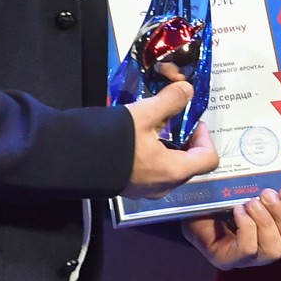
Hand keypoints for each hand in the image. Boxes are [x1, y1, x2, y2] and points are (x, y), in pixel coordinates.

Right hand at [124, 80, 219, 196]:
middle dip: (186, 138)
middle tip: (173, 117)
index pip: (209, 158)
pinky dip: (154, 153)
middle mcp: (164, 186)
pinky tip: (138, 136)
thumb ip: (170, 101)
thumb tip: (187, 90)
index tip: (190, 119)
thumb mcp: (143, 114)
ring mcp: (145, 189)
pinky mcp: (129, 186)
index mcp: (173, 171)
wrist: (70, 160)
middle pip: (190, 162)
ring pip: (170, 167)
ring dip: (169, 145)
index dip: (205, 136)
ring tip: (155, 124)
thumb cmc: (113, 140)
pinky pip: (152, 171)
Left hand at [182, 185, 280, 269]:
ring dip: (266, 223)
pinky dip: (246, 230)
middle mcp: (270, 240)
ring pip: (274, 250)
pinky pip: (247, 251)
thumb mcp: (257, 174)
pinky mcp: (229, 259)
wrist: (188, 200)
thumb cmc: (225, 189)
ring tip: (251, 203)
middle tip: (268, 193)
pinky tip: (237, 211)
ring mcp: (250, 255)